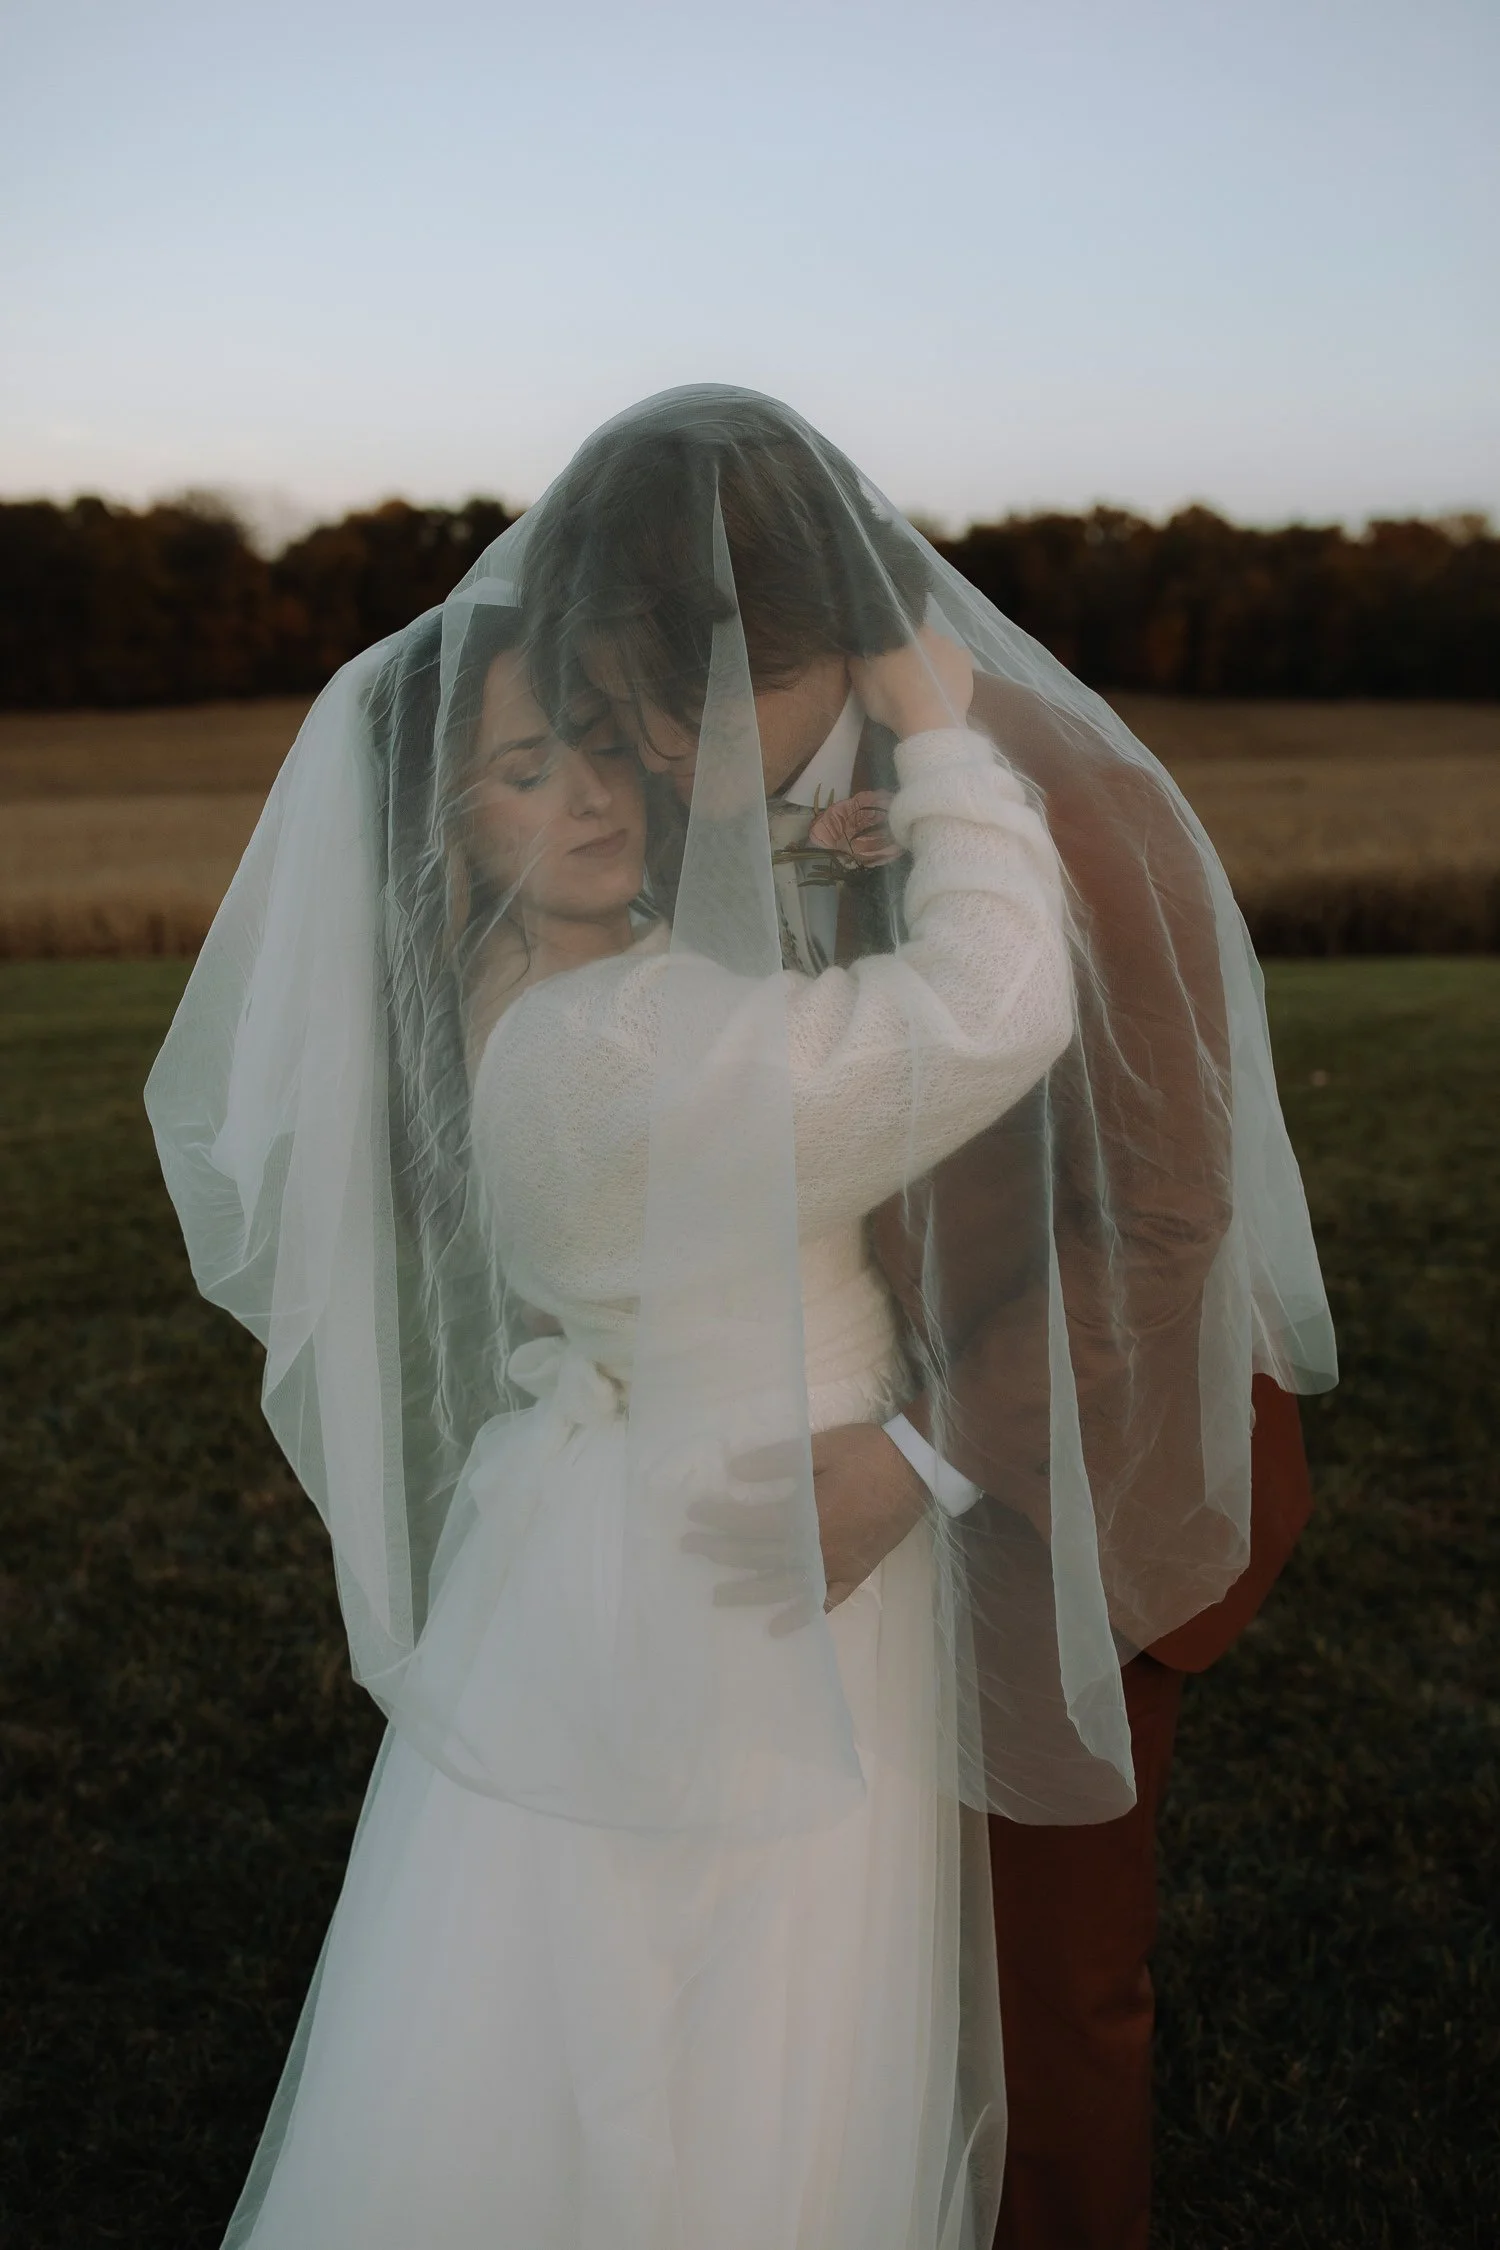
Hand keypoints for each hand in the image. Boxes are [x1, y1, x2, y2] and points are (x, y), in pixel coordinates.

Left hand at [680, 1426, 927, 1632]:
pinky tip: (779, 1627)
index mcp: (806, 1513)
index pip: (751, 1521)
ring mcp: (837, 1564)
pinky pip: (827, 1602)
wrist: (916, 1469)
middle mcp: (817, 1546)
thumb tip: (735, 1469)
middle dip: (722, 1552)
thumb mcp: (820, 1446)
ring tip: (719, 1597)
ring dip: (750, 1591)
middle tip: (690, 1550)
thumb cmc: (867, 1453)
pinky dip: (802, 1615)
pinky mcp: (856, 1573)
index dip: (719, 1518)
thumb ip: (778, 1460)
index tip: (693, 1514)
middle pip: (760, 1554)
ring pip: (785, 1585)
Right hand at [849, 627, 973, 740]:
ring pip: (937, 648)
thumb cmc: (892, 699)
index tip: (885, 661)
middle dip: (911, 651)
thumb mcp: (861, 681)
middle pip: (917, 638)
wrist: (929, 723)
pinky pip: (956, 661)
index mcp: (901, 629)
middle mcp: (929, 630)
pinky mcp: (966, 663)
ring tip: (925, 684)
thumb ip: (857, 658)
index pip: (893, 629)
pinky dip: (950, 669)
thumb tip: (856, 647)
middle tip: (903, 674)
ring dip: (931, 660)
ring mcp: (951, 646)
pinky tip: (943, 685)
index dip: (889, 645)